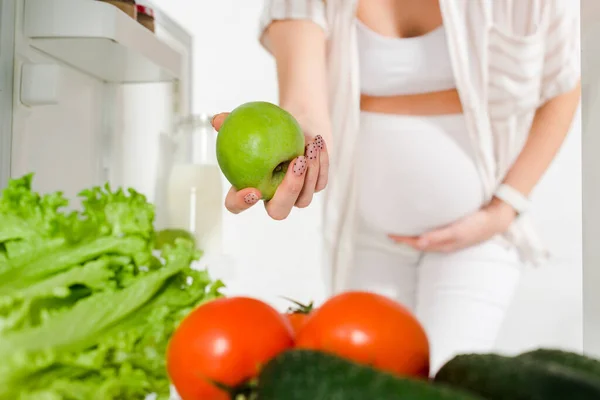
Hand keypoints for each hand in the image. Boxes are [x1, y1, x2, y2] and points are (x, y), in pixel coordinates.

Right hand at [211, 112, 329, 219]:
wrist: (298, 120)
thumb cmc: (270, 124)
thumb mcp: (252, 120)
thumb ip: (231, 121)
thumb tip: (216, 120)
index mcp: (251, 188)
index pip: (238, 205)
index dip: (241, 204)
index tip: (251, 190)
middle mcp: (274, 197)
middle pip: (279, 211)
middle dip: (288, 191)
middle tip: (296, 165)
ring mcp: (296, 195)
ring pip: (303, 199)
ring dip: (309, 174)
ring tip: (309, 147)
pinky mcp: (315, 185)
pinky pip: (319, 182)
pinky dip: (321, 163)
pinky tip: (317, 143)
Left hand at [388, 198, 516, 252]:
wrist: (495, 221)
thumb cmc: (476, 225)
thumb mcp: (457, 230)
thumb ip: (438, 236)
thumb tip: (419, 243)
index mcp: (443, 244)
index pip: (417, 244)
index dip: (403, 240)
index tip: (390, 234)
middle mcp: (444, 244)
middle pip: (419, 244)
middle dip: (405, 240)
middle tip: (391, 233)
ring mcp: (449, 239)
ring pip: (426, 241)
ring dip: (413, 237)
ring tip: (402, 231)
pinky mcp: (454, 233)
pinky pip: (434, 235)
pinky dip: (424, 233)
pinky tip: (422, 227)